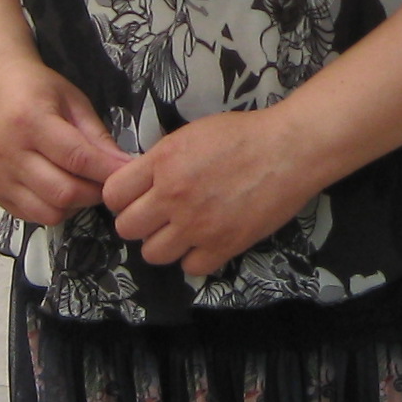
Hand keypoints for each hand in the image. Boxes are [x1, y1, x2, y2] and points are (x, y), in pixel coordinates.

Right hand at [0, 60, 120, 229]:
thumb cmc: (37, 90)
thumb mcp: (74, 101)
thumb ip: (97, 136)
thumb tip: (123, 165)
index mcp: (29, 120)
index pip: (77, 158)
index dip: (108, 171)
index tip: (129, 174)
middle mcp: (8, 152)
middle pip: (63, 192)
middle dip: (95, 192)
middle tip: (107, 182)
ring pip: (49, 212)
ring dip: (75, 205)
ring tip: (82, 185)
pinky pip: (32, 216)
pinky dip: (53, 209)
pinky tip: (59, 189)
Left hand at [102, 109, 320, 277]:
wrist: (289, 150)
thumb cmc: (244, 135)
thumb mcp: (191, 134)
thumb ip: (161, 160)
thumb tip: (141, 183)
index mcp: (163, 162)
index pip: (113, 194)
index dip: (121, 198)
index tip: (135, 198)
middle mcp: (172, 196)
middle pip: (126, 228)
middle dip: (139, 223)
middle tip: (158, 217)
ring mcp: (196, 225)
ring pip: (153, 254)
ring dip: (163, 244)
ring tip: (181, 231)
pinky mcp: (222, 246)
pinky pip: (189, 267)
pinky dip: (195, 258)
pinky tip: (206, 241)